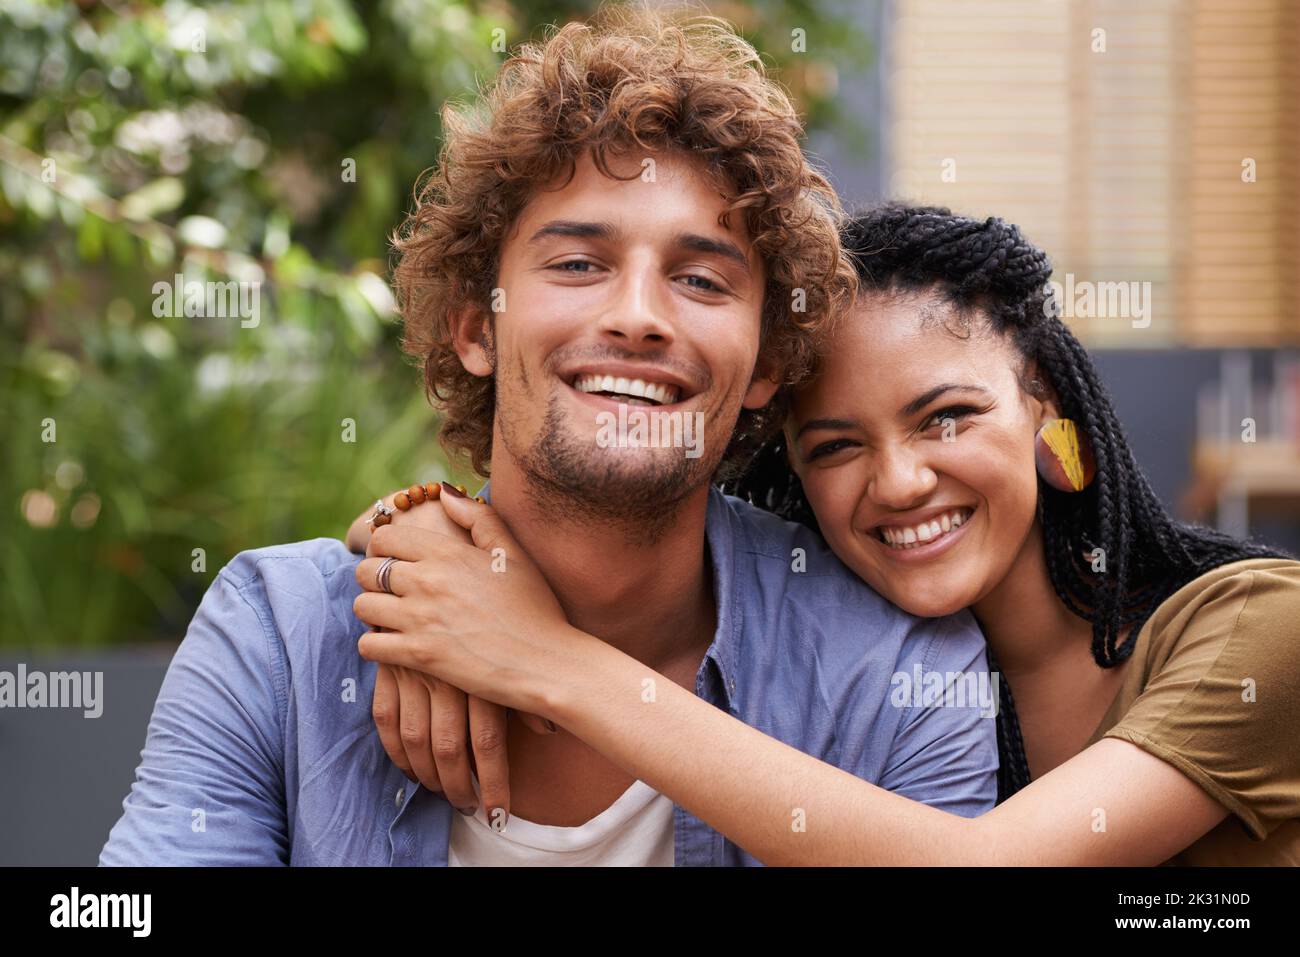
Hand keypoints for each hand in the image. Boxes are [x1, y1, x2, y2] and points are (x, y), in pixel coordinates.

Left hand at [353, 485, 551, 820]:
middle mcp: (427, 580)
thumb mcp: (512, 553)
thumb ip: (477, 517)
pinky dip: (376, 645)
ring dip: (373, 612)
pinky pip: (368, 645)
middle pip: (366, 571)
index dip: (384, 547)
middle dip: (373, 579)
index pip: (385, 537)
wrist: (546, 661)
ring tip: (391, 617)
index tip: (395, 560)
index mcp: (447, 551)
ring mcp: (420, 619)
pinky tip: (394, 645)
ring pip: (362, 606)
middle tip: (391, 590)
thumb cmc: (535, 606)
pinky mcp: (418, 655)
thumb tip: (444, 493)